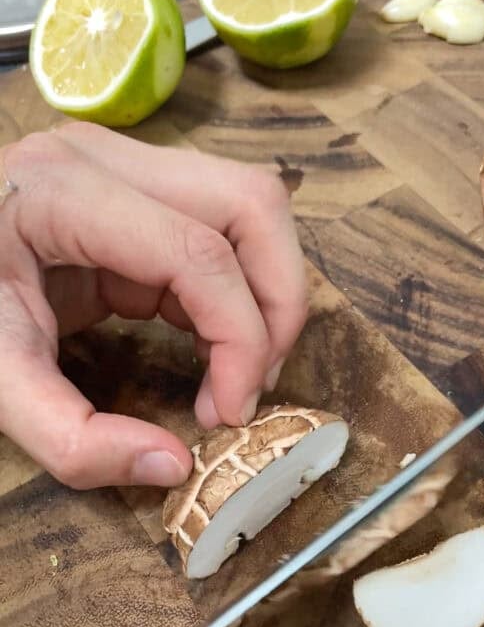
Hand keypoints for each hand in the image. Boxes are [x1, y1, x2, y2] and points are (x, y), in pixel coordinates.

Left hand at [0, 123, 307, 488]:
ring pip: (251, 208)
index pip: (200, 253)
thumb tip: (173, 466)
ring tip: (239, 370)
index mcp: (64, 194)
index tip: (230, 413)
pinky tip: (211, 351)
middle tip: (253, 384)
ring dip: (266, 294)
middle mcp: (105, 160)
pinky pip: (217, 234)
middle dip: (277, 304)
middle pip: (252, 205)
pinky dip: (234, 295)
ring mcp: (123, 168)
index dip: (241, 338)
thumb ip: (73, 440)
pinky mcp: (134, 197)